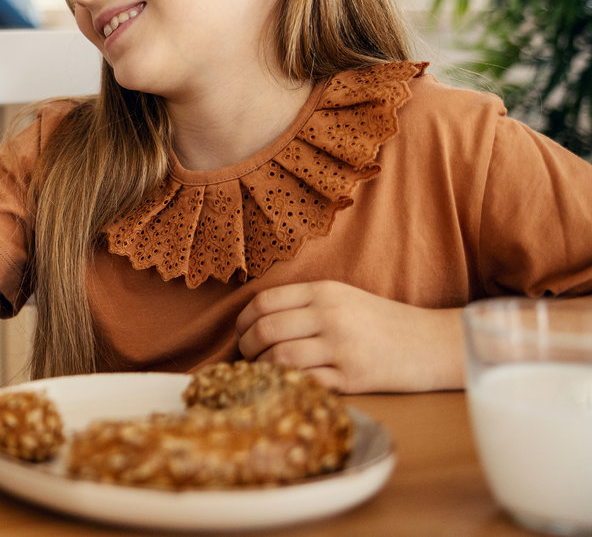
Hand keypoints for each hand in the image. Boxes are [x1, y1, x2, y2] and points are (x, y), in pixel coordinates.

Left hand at [234, 280, 463, 392]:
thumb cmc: (384, 323)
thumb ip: (305, 304)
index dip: (243, 321)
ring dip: (264, 368)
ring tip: (265, 373)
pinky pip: (306, 381)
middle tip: (248, 357)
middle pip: (266, 330)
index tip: (242, 334)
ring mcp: (342, 347)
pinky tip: (288, 386)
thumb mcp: (344, 298)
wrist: (435, 343)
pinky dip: (289, 384)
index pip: (264, 302)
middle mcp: (330, 315)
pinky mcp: (354, 377)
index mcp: (324, 291)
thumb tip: (257, 319)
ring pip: (280, 357)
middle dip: (247, 347)